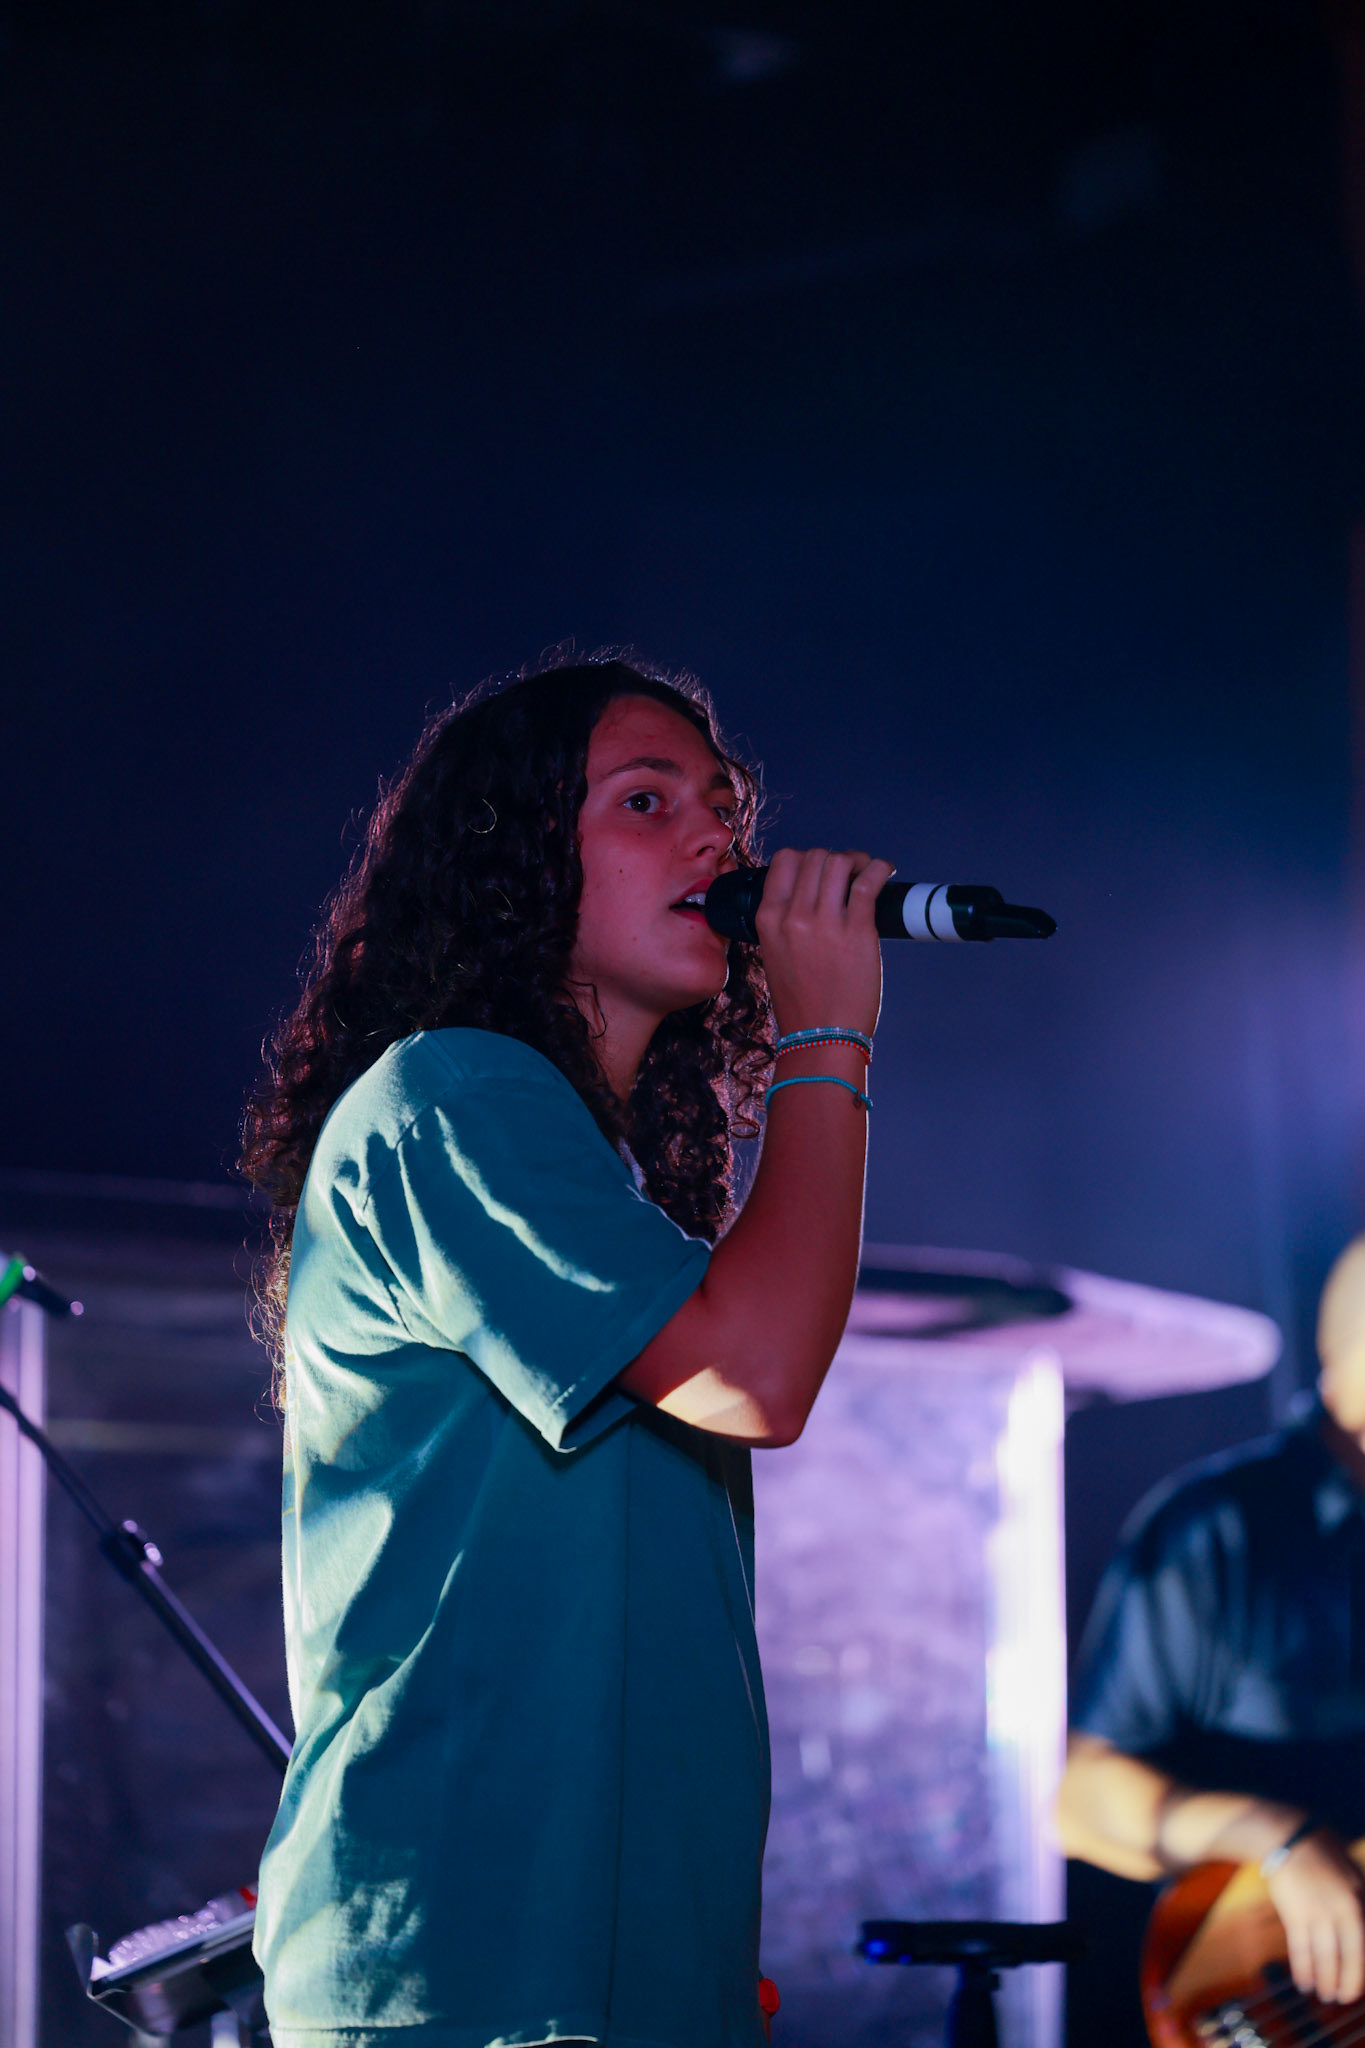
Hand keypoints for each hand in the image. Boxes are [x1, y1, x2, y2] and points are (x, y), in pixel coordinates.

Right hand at [755, 847, 895, 1039]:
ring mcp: (824, 923)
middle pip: (815, 856)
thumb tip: (812, 892)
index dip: (807, 858)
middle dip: (835, 859)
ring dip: (856, 861)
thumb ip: (785, 920)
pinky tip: (885, 873)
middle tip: (849, 874)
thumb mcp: (775, 954)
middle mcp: (792, 915)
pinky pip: (868, 882)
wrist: (819, 1036)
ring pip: (839, 862)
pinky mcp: (857, 932)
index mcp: (768, 919)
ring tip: (866, 874)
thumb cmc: (801, 1002)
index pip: (784, 860)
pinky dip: (879, 869)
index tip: (821, 872)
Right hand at [1266, 1829, 1364, 2003]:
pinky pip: (1301, 1950)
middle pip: (1351, 1957)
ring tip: (1324, 1995)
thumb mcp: (1350, 1872)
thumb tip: (1360, 1932)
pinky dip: (1303, 1969)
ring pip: (1325, 1958)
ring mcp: (1319, 1912)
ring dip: (1325, 1981)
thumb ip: (1360, 1900)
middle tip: (1343, 1998)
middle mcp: (1344, 1910)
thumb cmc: (1319, 1852)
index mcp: (1360, 1899)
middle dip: (1348, 1982)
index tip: (1358, 1983)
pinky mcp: (1295, 1914)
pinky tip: (1304, 1982)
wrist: (1285, 1835)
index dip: (1361, 1968)